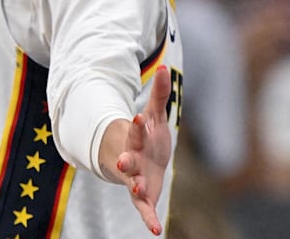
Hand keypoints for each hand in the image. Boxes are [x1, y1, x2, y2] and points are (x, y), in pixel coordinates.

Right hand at [108, 65, 172, 235]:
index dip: (136, 126)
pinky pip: (145, 209)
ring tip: (138, 189)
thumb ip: (159, 94)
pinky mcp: (144, 196)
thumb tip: (165, 67)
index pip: (135, 132)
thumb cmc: (148, 137)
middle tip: (123, 161)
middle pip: (128, 160)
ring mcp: (136, 179)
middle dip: (126, 160)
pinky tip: (155, 231)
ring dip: (135, 187)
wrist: (140, 161)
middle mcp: (133, 161)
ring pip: (133, 185)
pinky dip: (149, 219)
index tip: (138, 117)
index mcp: (136, 140)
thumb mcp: (156, 116)